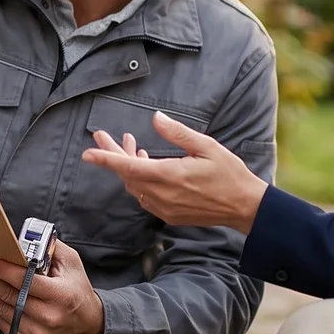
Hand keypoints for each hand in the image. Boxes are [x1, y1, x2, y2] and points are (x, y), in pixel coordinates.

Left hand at [0, 240, 105, 333]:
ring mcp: (38, 333)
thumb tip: (24, 240)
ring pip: (2, 309)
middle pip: (9, 295)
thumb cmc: (77, 290)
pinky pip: (4, 322)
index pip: (25, 281)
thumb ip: (50, 248)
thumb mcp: (72, 264)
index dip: (2, 270)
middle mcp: (49, 317)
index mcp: (60, 296)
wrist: (88, 325)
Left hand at [80, 111, 267, 233]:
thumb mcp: (206, 146)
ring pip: (135, 186)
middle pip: (127, 175)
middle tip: (101, 135)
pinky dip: (140, 180)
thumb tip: (156, 118)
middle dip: (112, 155)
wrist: (245, 207)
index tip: (88, 153)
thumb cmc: (229, 174)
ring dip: (129, 166)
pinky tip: (145, 165)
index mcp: (169, 176)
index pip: (128, 168)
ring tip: (130, 145)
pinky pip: (146, 196)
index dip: (106, 159)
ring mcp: (164, 208)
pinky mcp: (169, 215)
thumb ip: (178, 133)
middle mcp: (162, 195)